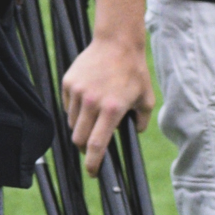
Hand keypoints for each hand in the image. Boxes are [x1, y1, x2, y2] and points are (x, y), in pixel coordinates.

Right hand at [61, 34, 157, 173]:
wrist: (117, 42)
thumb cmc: (134, 71)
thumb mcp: (147, 98)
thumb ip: (142, 121)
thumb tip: (134, 134)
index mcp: (112, 109)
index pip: (97, 145)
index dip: (93, 163)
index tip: (93, 172)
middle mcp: (92, 103)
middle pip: (79, 139)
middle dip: (86, 148)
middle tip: (93, 146)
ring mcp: (78, 92)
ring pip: (73, 123)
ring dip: (82, 127)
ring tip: (95, 116)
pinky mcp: (68, 83)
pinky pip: (68, 106)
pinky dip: (76, 110)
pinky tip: (88, 100)